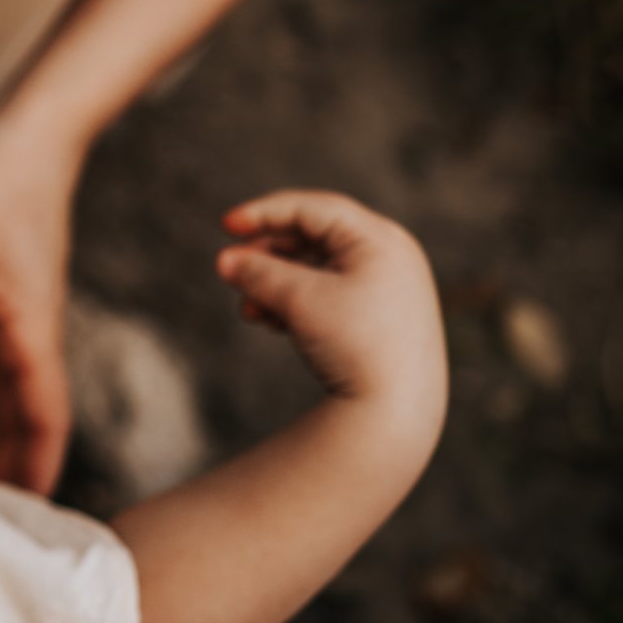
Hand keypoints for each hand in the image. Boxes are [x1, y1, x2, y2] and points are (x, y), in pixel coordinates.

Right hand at [215, 190, 446, 409]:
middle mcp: (390, 257)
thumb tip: (226, 261)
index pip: (314, 209)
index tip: (225, 225)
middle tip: (230, 268)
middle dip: (267, 255)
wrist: (397, 413)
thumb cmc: (354, 346)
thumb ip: (258, 273)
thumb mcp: (299, 300)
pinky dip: (296, 303)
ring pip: (318, 271)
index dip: (264, 213)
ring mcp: (389, 289)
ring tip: (246, 308)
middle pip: (315, 239)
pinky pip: (330, 296)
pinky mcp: (381, 320)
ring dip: (276, 283)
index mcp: (380, 239)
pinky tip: (267, 322)